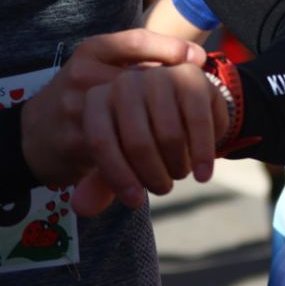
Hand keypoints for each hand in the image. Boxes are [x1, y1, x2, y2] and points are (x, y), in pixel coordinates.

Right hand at [19, 30, 220, 214]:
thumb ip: (141, 66)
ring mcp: (77, 105)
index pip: (135, 41)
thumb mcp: (102, 74)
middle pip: (141, 87)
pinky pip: (114, 156)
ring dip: (159, 156)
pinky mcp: (72, 138)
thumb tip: (196, 59)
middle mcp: (83, 73)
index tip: (199, 62)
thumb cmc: (82, 103)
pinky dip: (135, 174)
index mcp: (93, 52)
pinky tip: (143, 188)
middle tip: (193, 139)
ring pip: (132, 129)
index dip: (169, 48)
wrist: (32, 135)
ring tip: (174, 177)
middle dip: (173, 117)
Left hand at [70, 62, 228, 216]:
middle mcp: (123, 83)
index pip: (100, 142)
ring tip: (179, 173)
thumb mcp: (118, 161)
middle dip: (153, 176)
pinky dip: (202, 154)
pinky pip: (197, 123)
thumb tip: (81, 208)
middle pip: (137, 143)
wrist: (178, 110)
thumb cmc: (141, 139)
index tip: (135, 201)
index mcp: (97, 100)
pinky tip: (203, 175)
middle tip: (162, 188)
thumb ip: (98, 185)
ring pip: (169, 136)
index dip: (118, 177)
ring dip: (178, 167)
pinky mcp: (190, 77)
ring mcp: (157, 77)